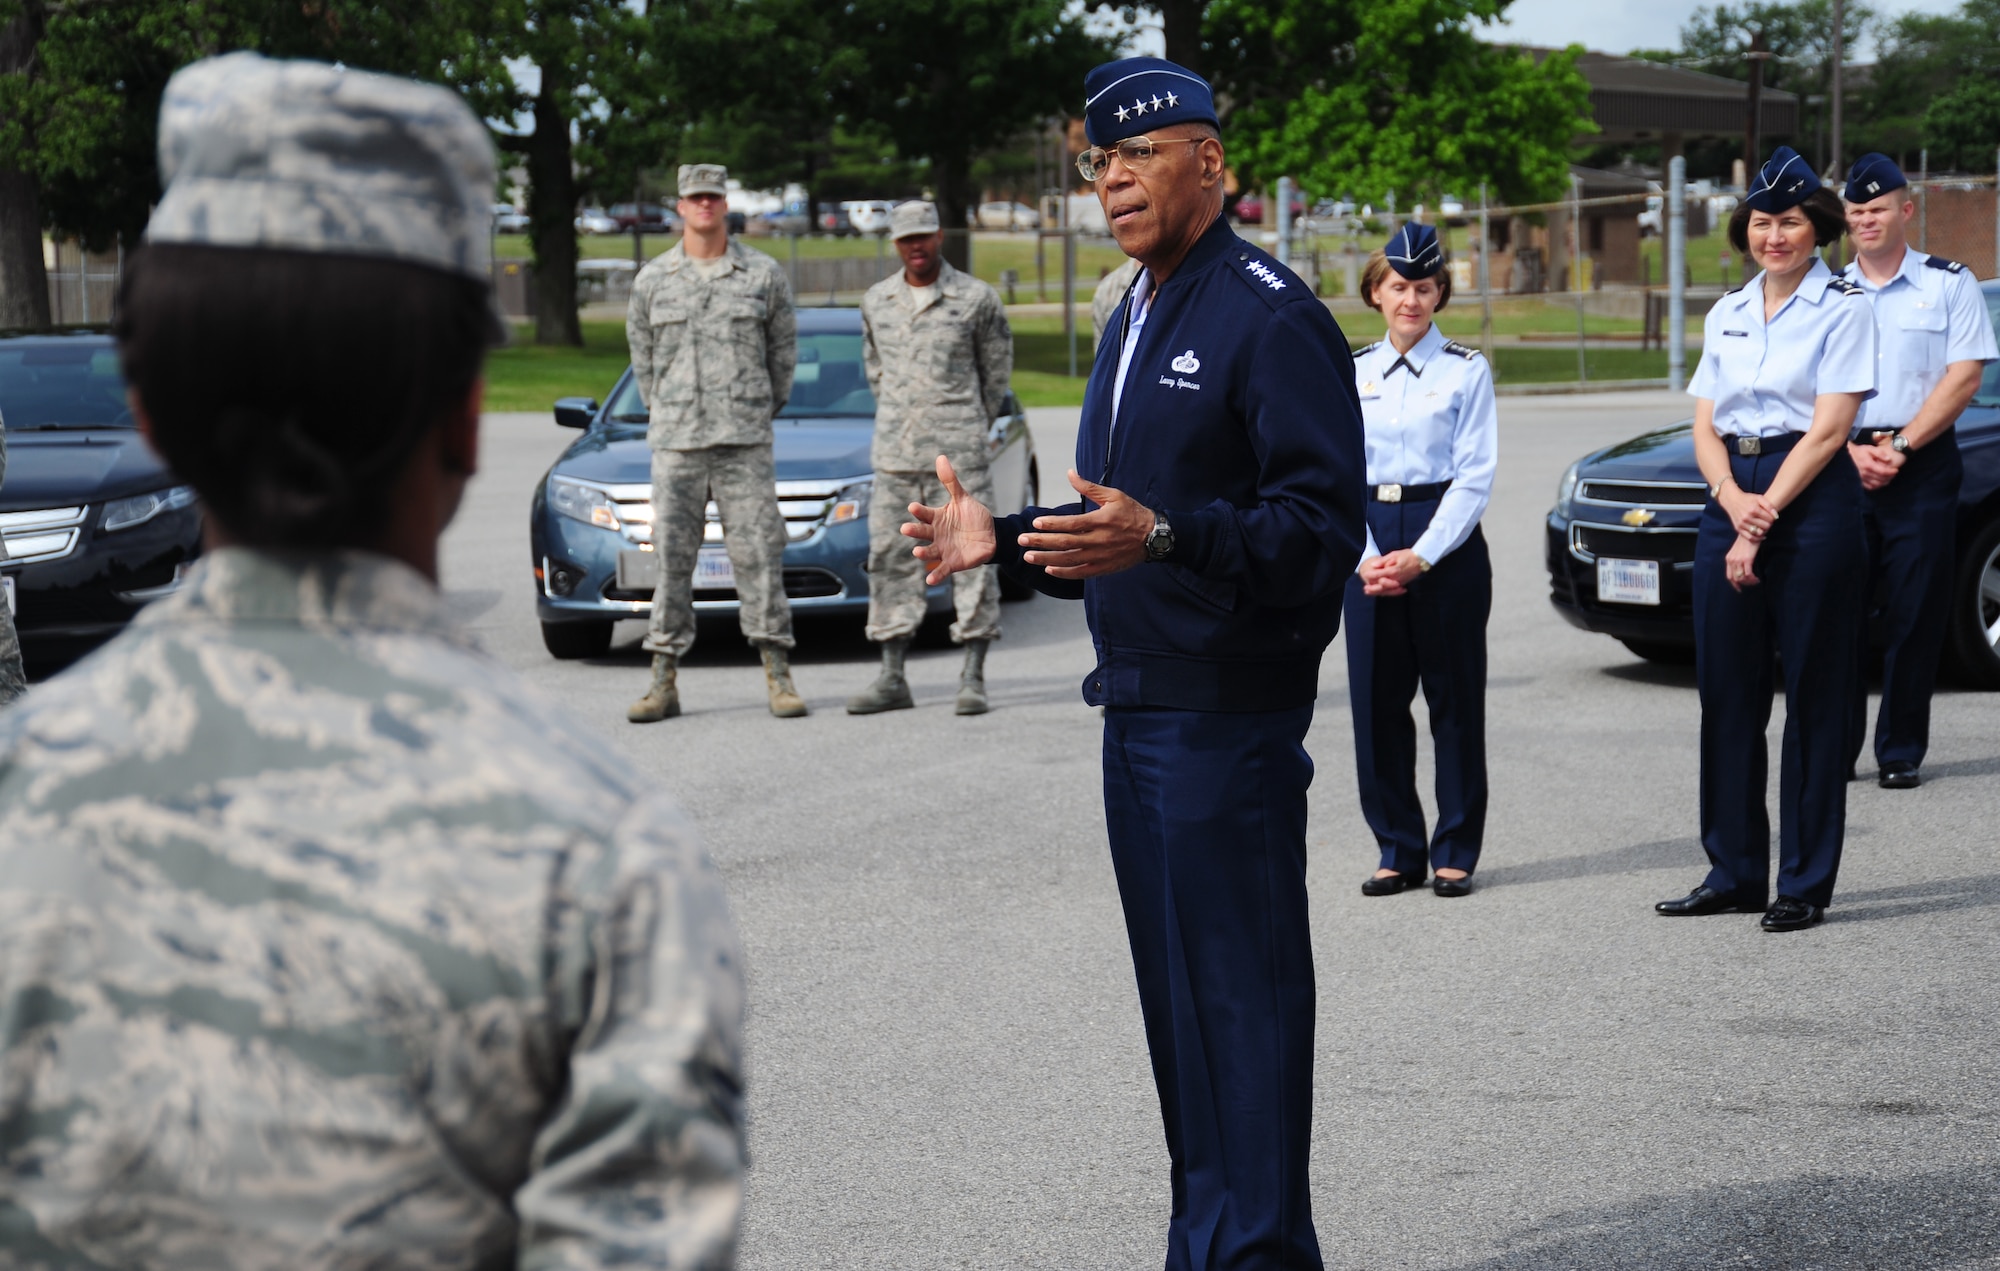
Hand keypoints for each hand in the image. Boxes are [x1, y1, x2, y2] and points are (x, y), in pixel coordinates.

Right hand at [903, 454, 995, 583]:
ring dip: (922, 553)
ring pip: (929, 551)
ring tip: (917, 551)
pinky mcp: (952, 563)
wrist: (991, 535)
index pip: (925, 513)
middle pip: (922, 532)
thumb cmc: (973, 516)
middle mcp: (936, 534)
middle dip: (914, 531)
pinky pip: (942, 570)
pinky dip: (936, 575)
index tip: (913, 507)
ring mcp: (943, 549)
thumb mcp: (963, 498)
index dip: (919, 511)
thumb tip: (940, 457)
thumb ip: (951, 481)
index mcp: (937, 518)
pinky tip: (930, 580)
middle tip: (906, 528)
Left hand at [1012, 469, 1154, 579]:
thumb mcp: (1113, 495)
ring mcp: (1100, 557)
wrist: (1154, 537)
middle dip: (1041, 542)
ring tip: (1028, 557)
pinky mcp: (1103, 568)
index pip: (1071, 524)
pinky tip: (1048, 569)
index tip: (1035, 523)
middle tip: (1022, 541)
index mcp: (1100, 521)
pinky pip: (1080, 573)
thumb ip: (1089, 487)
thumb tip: (1069, 473)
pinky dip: (1064, 573)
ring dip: (1046, 559)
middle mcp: (1099, 540)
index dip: (1051, 524)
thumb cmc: (1132, 513)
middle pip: (1065, 543)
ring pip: (1069, 560)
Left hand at [1359, 550, 1424, 596]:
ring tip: (1369, 592)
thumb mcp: (1394, 554)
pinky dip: (1386, 592)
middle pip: (1382, 585)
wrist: (1421, 560)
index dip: (1372, 575)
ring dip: (1378, 591)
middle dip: (1373, 588)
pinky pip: (1393, 590)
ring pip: (1387, 590)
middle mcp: (1397, 578)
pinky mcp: (1403, 583)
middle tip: (1365, 588)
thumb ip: (1383, 561)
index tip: (1365, 574)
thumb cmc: (1408, 555)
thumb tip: (1373, 565)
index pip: (1380, 574)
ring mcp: (1400, 582)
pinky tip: (1380, 592)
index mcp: (1394, 570)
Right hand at [1720, 483, 1777, 542]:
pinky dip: (1757, 538)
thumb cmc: (1748, 499)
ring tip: (1763, 527)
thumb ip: (1769, 506)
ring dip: (1764, 531)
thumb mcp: (1759, 498)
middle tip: (1767, 522)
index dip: (1772, 519)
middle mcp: (1747, 518)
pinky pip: (1750, 538)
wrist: (1732, 500)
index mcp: (1753, 509)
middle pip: (1765, 526)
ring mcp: (1742, 524)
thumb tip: (1776, 517)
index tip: (1770, 517)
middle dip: (1769, 525)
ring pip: (1759, 533)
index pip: (1770, 519)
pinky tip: (1761, 535)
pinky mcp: (1738, 529)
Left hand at [1725, 534, 1760, 591]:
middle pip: (1736, 579)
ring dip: (1749, 582)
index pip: (1729, 576)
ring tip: (1755, 581)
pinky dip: (1752, 579)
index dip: (1734, 584)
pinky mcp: (1747, 560)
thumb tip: (1743, 570)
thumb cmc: (1747, 541)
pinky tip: (1757, 578)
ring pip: (1742, 578)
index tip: (1740, 589)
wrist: (1752, 532)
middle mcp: (1731, 560)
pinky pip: (1748, 574)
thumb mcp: (1739, 551)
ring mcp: (1738, 560)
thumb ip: (1738, 560)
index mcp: (1729, 559)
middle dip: (1744, 584)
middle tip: (1752, 583)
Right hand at [1850, 439, 1904, 491]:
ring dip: (1884, 483)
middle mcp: (1864, 473)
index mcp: (1868, 465)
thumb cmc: (1858, 451)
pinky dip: (1876, 486)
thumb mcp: (1869, 448)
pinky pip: (1869, 487)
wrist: (1845, 455)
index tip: (1896, 470)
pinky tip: (1879, 482)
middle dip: (1889, 477)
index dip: (1891, 472)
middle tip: (1893, 474)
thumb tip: (1889, 459)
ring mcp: (1861, 479)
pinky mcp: (1858, 481)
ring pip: (1876, 485)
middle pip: (1881, 479)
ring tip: (1888, 478)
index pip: (1883, 472)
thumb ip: (1880, 453)